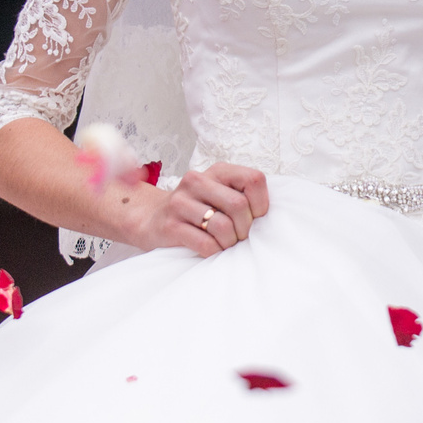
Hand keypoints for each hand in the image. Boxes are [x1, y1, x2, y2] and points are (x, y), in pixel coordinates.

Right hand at [126, 162, 270, 256]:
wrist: (151, 219)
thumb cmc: (197, 209)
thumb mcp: (219, 193)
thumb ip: (243, 195)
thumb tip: (270, 216)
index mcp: (217, 171)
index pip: (254, 180)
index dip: (261, 204)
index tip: (255, 218)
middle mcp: (197, 181)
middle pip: (239, 206)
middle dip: (245, 229)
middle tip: (238, 237)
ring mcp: (181, 202)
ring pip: (223, 227)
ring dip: (229, 242)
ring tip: (224, 243)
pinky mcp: (170, 225)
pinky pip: (205, 244)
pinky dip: (214, 252)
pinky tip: (210, 249)